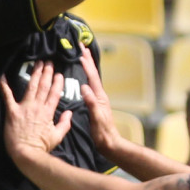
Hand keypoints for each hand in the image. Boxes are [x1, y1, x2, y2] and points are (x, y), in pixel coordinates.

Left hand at [0, 63, 70, 164]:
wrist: (27, 153)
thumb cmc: (42, 147)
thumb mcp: (57, 136)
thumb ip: (65, 124)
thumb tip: (70, 113)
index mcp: (48, 112)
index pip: (54, 94)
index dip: (57, 83)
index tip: (59, 74)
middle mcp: (37, 106)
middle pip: (43, 86)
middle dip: (46, 73)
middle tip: (48, 61)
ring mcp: (24, 107)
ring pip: (31, 86)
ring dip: (34, 74)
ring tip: (37, 63)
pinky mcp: (12, 111)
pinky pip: (7, 96)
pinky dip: (4, 86)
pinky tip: (3, 76)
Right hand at [78, 45, 122, 160]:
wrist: (109, 143)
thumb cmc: (103, 133)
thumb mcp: (96, 117)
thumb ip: (91, 102)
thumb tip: (84, 87)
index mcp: (99, 96)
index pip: (92, 76)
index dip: (86, 63)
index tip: (80, 51)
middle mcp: (99, 95)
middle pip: (93, 74)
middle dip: (88, 59)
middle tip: (81, 46)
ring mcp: (98, 99)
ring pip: (91, 78)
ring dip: (87, 66)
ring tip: (82, 56)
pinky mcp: (95, 104)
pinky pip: (89, 86)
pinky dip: (85, 77)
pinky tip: (82, 77)